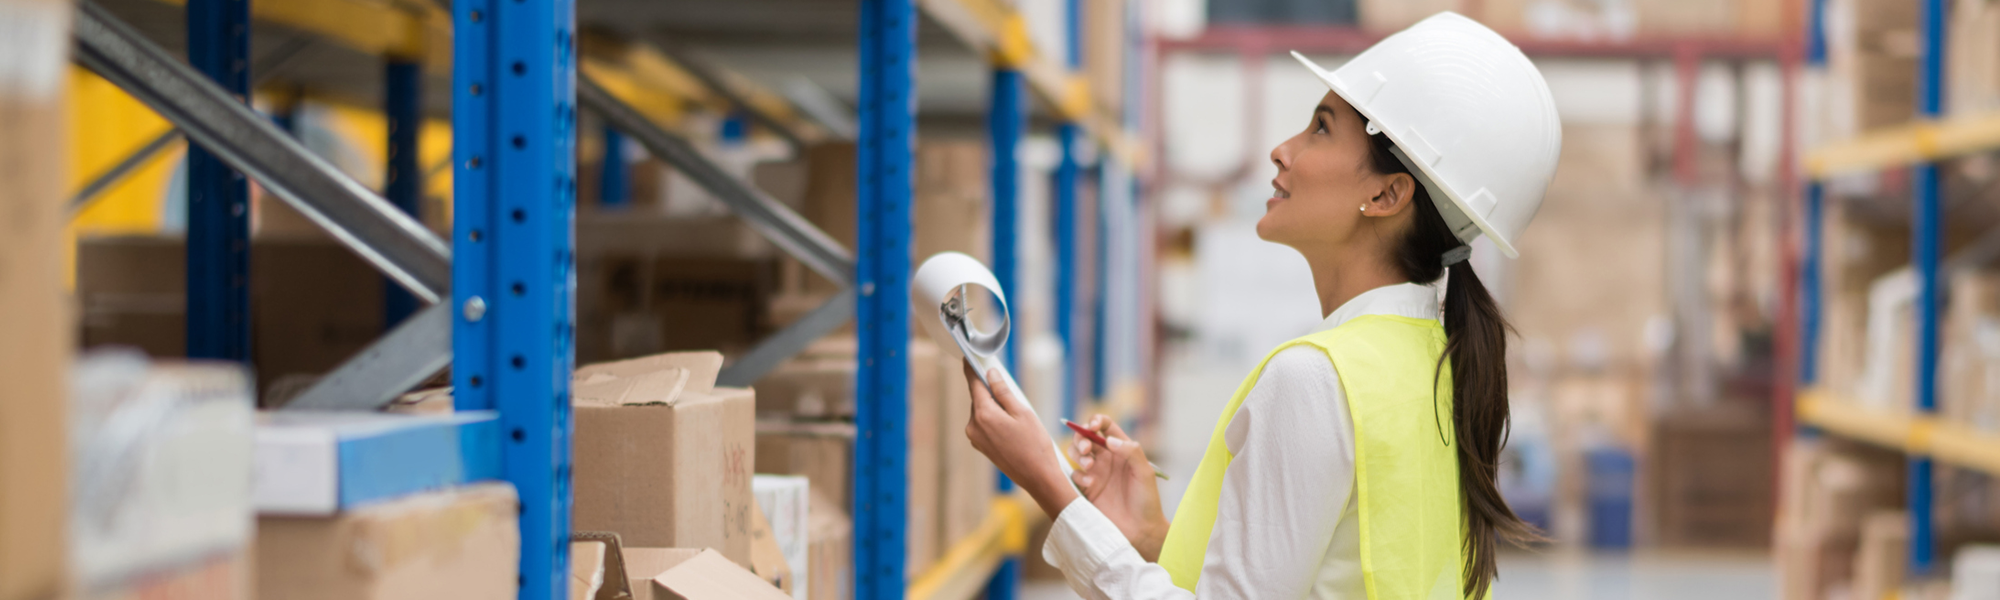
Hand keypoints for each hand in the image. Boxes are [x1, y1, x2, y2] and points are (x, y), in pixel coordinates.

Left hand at [962, 365, 1078, 519]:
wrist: (1038, 477)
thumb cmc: (1034, 444)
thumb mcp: (1022, 412)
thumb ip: (1003, 391)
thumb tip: (991, 375)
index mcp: (983, 414)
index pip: (973, 385)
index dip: (971, 369)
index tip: (969, 358)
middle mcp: (974, 426)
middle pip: (978, 398)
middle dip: (990, 391)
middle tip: (1008, 387)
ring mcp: (976, 438)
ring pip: (982, 412)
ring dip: (994, 406)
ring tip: (1016, 413)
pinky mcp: (981, 447)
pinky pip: (984, 424)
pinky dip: (994, 419)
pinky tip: (1011, 425)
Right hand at [1070, 415, 1169, 560]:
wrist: (1140, 530)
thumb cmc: (1147, 501)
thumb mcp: (1145, 472)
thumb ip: (1131, 451)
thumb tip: (1109, 439)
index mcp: (1122, 450)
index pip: (1105, 427)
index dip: (1096, 421)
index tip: (1092, 426)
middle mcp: (1107, 459)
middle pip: (1086, 437)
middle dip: (1081, 437)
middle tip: (1087, 449)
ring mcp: (1095, 473)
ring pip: (1077, 452)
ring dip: (1078, 453)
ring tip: (1089, 465)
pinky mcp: (1086, 489)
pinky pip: (1075, 475)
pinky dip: (1079, 476)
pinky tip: (1090, 485)